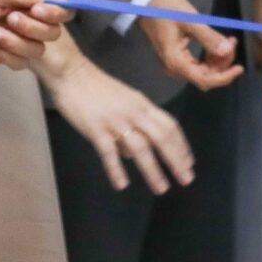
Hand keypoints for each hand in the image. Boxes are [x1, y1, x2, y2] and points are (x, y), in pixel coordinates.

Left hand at [0, 0, 66, 67]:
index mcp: (28, 2)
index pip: (60, 11)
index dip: (56, 13)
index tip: (38, 10)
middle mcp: (28, 21)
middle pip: (52, 33)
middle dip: (33, 28)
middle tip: (11, 19)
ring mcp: (17, 40)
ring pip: (37, 51)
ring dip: (18, 43)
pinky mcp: (4, 55)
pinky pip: (21, 64)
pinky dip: (9, 56)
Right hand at [39, 42, 194, 193]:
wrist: (71, 73)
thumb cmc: (96, 88)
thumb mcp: (123, 101)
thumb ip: (131, 125)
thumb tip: (131, 156)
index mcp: (143, 104)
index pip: (169, 125)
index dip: (181, 145)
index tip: (190, 163)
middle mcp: (134, 112)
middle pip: (162, 137)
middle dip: (176, 160)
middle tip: (186, 179)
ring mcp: (115, 120)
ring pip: (140, 147)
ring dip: (153, 170)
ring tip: (161, 188)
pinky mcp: (95, 128)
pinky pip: (109, 152)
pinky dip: (116, 169)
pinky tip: (122, 184)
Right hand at [139, 0, 241, 91]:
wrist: (146, 3)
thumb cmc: (165, 9)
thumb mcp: (190, 20)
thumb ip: (209, 37)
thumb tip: (226, 51)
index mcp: (176, 62)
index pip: (204, 79)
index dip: (224, 77)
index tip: (239, 68)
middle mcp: (175, 67)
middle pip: (206, 76)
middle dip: (223, 64)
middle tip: (232, 43)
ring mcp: (176, 63)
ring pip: (204, 70)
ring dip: (219, 59)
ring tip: (228, 40)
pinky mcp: (178, 57)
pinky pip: (199, 63)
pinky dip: (211, 55)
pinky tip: (219, 42)